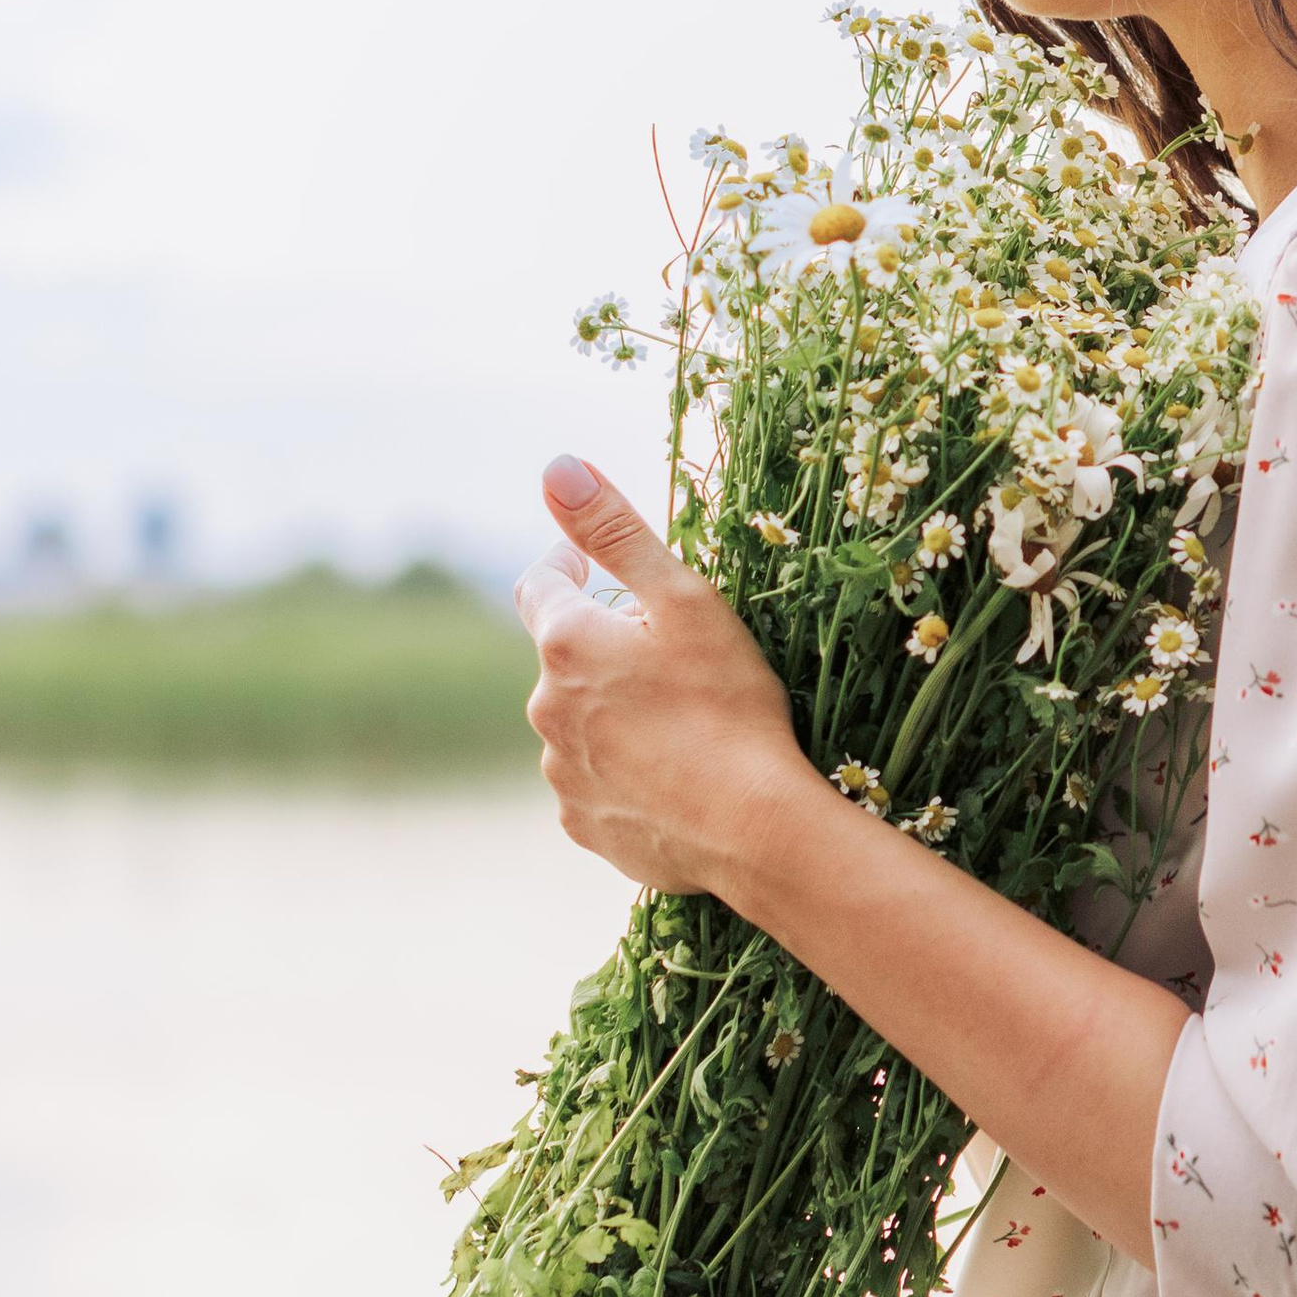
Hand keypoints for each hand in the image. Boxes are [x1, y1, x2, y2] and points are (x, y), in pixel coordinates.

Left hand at [514, 457, 811, 894]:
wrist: (756, 829)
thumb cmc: (729, 704)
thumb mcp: (685, 599)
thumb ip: (617, 531)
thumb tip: (555, 467)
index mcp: (566, 645)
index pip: (540, 586)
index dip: (567, 567)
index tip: (587, 566)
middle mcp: (546, 710)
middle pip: (564, 659)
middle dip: (603, 648)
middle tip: (670, 655)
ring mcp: (562, 775)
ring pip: (580, 724)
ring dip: (612, 713)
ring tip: (680, 723)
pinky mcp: (585, 825)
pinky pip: (596, 783)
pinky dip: (624, 772)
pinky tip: (676, 776)